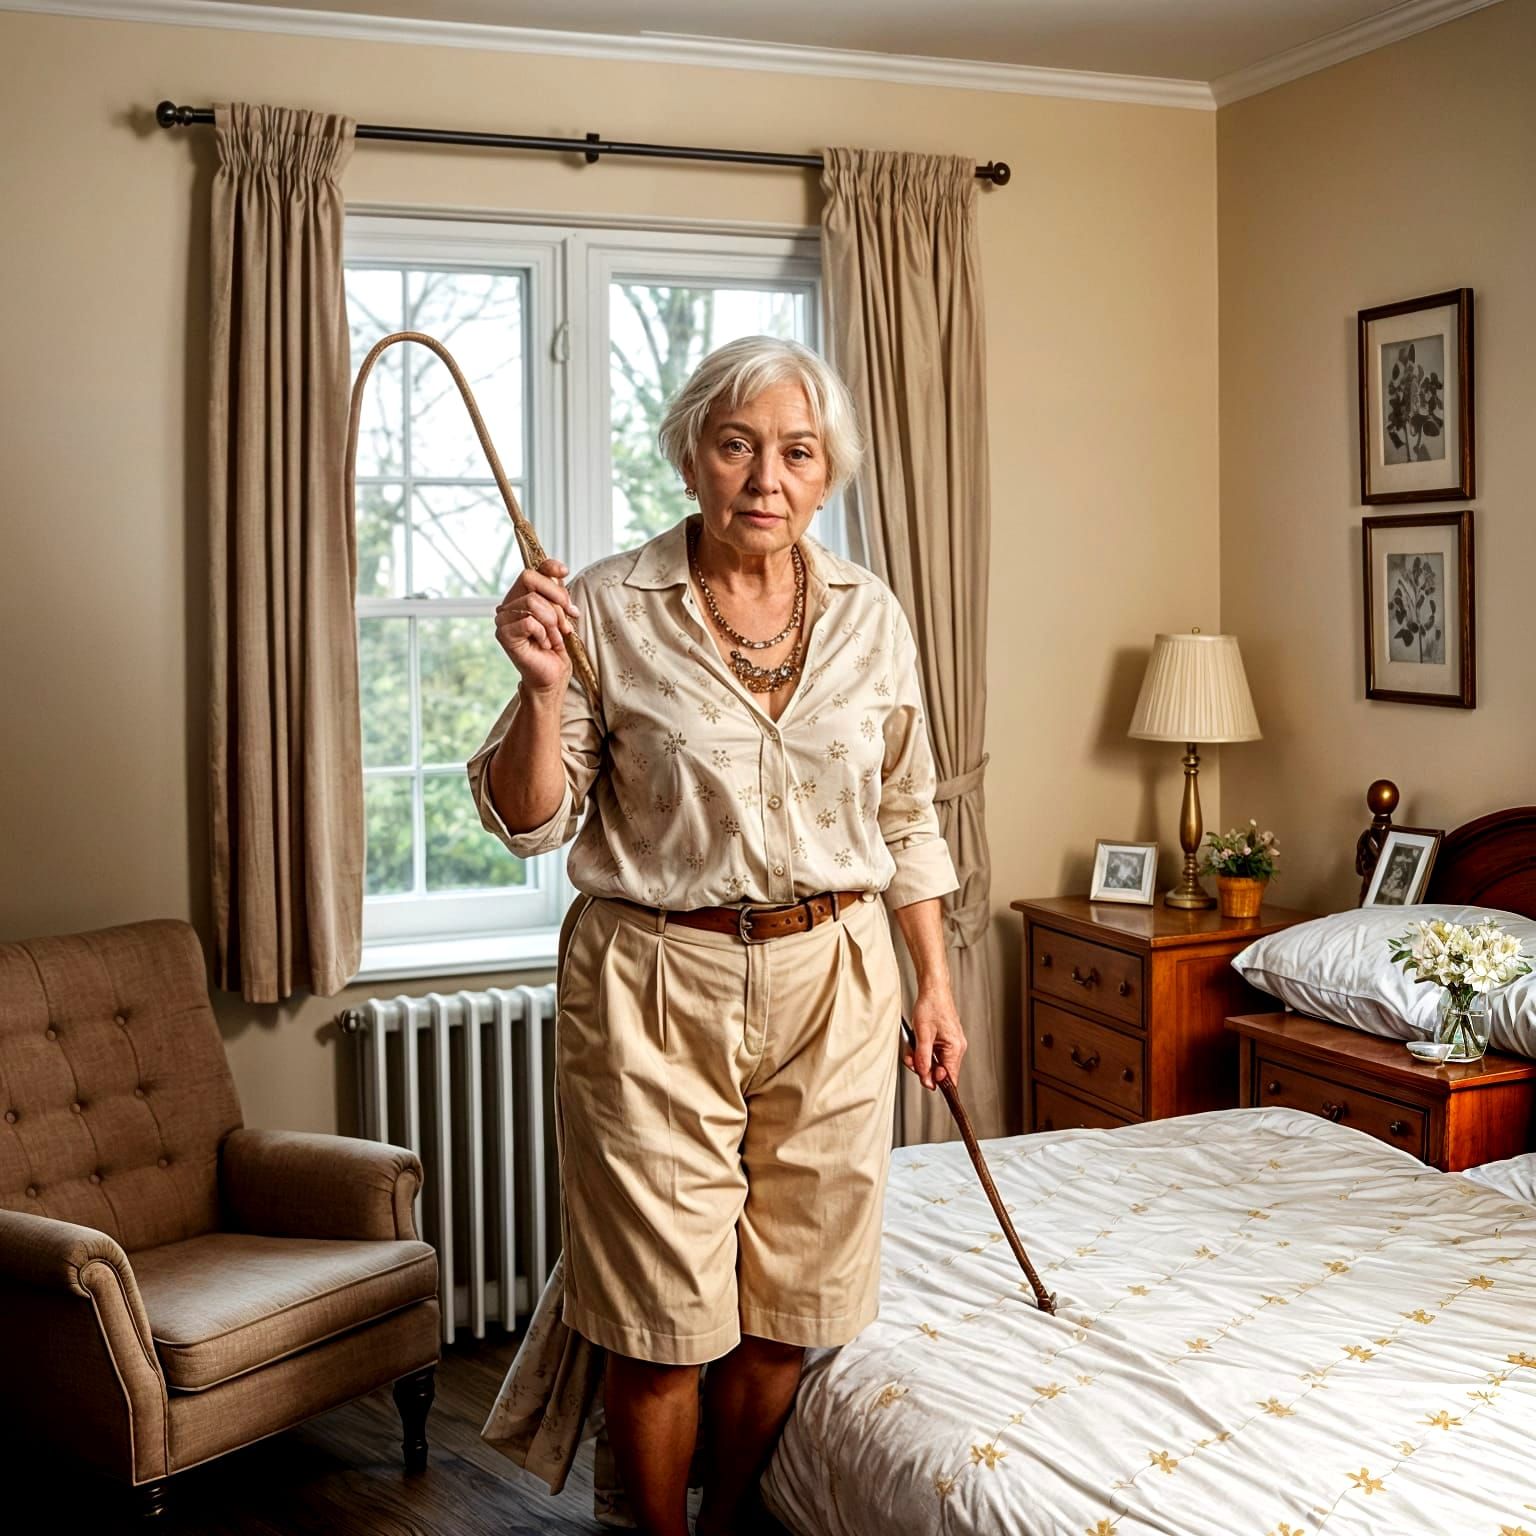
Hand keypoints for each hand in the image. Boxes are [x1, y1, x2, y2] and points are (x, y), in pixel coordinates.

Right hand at [494, 557, 579, 696]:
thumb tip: (559, 572)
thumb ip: (557, 593)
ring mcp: (503, 619)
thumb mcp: (562, 614)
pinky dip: (543, 634)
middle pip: (531, 580)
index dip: (548, 567)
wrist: (552, 675)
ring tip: (556, 637)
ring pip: (532, 601)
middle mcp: (508, 604)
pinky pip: (529, 622)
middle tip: (566, 622)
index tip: (565, 572)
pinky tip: (544, 644)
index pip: (532, 570)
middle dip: (556, 599)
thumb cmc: (556, 646)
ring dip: (552, 622)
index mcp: (521, 596)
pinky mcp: (504, 634)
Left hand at [903, 985, 965, 1091]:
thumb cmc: (931, 1006)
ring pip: (936, 1061)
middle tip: (912, 1059)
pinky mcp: (946, 1039)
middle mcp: (957, 1047)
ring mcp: (952, 1043)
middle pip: (941, 1071)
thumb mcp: (922, 1034)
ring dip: (922, 1059)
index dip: (936, 1081)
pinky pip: (935, 1052)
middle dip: (924, 1068)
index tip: (924, 1080)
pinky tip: (917, 1044)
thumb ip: (923, 1058)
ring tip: (911, 1050)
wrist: (933, 988)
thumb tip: (925, 1077)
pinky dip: (924, 1051)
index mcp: (955, 1048)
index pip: (950, 1077)